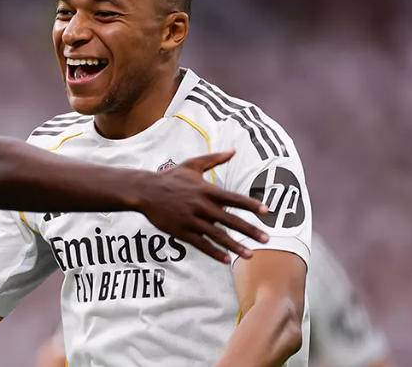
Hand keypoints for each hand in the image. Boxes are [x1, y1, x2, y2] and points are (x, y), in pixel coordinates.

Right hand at [136, 150, 269, 263]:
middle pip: (230, 220)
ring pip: (217, 236)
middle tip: (267, 239)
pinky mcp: (181, 231)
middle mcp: (201, 205)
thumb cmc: (170, 177)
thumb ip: (214, 159)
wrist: (144, 191)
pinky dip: (214, 252)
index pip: (233, 198)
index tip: (266, 211)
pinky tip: (226, 260)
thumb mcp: (192, 165)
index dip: (251, 204)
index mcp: (206, 190)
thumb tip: (233, 150)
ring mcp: (191, 219)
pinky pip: (200, 244)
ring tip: (250, 255)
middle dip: (249, 230)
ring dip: (235, 246)